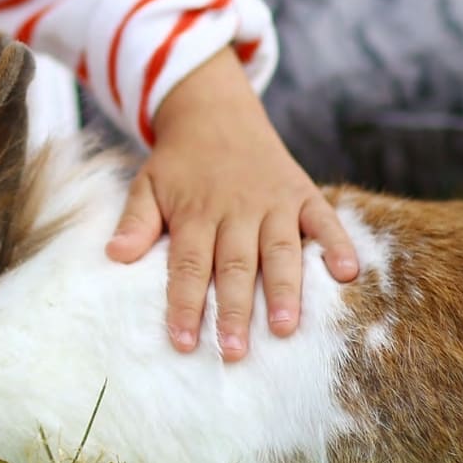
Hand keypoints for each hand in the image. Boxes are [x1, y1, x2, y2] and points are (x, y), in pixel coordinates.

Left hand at [105, 48, 357, 355]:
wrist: (215, 110)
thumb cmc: (179, 162)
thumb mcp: (147, 184)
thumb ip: (135, 221)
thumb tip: (114, 255)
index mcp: (196, 213)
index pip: (188, 265)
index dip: (186, 305)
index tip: (183, 342)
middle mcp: (236, 210)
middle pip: (235, 266)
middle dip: (235, 311)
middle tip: (234, 352)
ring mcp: (273, 202)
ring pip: (280, 250)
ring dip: (285, 290)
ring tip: (286, 328)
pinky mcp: (302, 192)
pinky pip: (324, 219)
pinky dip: (338, 244)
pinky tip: (348, 273)